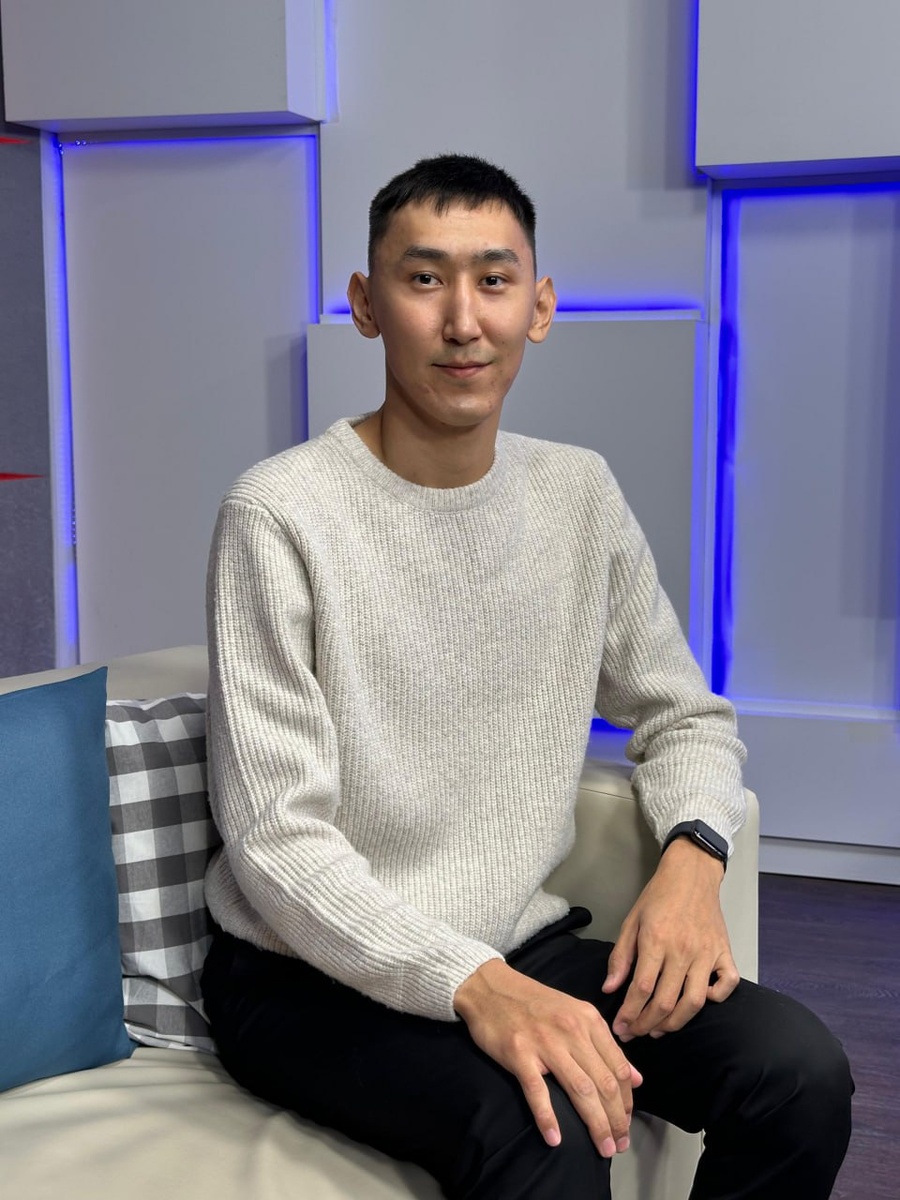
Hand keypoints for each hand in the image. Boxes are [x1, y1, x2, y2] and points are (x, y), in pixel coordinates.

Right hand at [453, 958, 641, 1155]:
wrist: (490, 986)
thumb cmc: (534, 1002)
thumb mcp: (576, 1013)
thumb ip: (605, 1045)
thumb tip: (637, 1079)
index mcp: (588, 1020)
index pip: (619, 1068)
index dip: (627, 1101)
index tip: (626, 1123)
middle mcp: (571, 1030)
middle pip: (604, 1083)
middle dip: (616, 1119)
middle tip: (620, 1145)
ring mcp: (545, 1042)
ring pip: (580, 1090)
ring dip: (595, 1124)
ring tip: (603, 1147)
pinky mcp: (518, 1053)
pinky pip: (537, 1091)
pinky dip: (547, 1118)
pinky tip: (555, 1139)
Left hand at [602, 837, 739, 1041]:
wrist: (691, 874)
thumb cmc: (658, 897)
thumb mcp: (631, 921)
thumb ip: (621, 956)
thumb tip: (610, 989)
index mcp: (656, 940)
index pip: (641, 989)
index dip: (629, 1013)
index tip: (620, 1026)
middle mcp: (683, 950)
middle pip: (665, 1002)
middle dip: (646, 1024)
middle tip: (635, 1032)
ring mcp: (707, 953)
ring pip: (694, 1002)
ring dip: (675, 1022)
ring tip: (659, 1029)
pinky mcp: (725, 952)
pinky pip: (727, 984)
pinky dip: (717, 998)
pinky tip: (700, 1001)